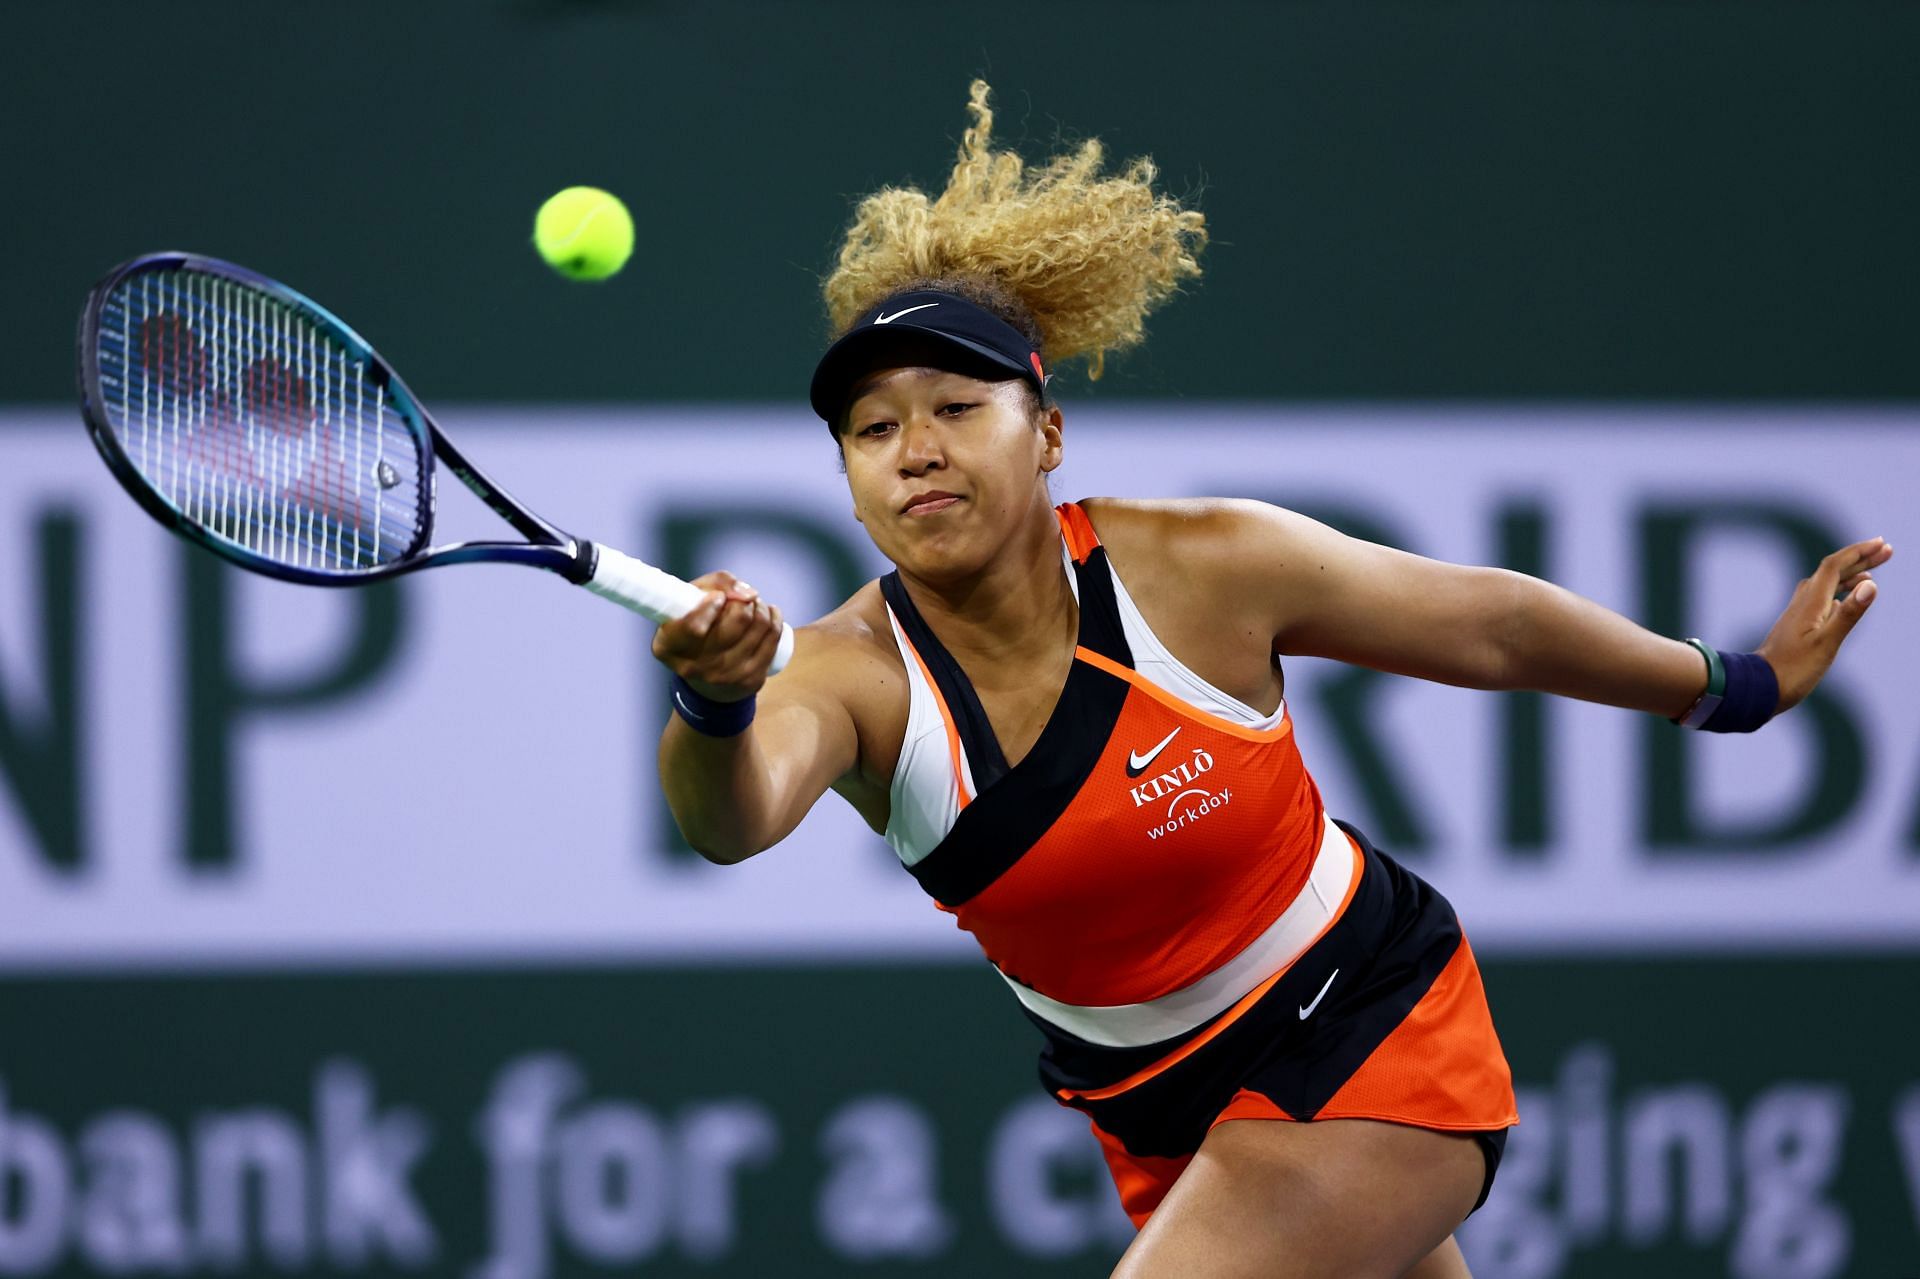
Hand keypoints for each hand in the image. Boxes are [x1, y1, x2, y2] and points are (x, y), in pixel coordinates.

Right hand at [651, 571, 785, 699]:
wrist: (707, 676)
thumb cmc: (696, 626)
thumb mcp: (690, 600)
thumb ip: (716, 583)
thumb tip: (749, 594)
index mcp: (670, 647)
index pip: (694, 628)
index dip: (710, 606)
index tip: (718, 597)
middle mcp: (697, 667)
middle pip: (736, 621)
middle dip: (742, 601)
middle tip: (739, 598)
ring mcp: (726, 677)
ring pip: (759, 625)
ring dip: (760, 606)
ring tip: (752, 603)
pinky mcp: (752, 680)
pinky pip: (773, 639)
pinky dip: (774, 618)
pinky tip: (769, 611)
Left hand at [1755, 537, 1891, 713]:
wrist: (1760, 687)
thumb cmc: (1793, 669)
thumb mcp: (1827, 643)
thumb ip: (1849, 614)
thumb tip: (1870, 584)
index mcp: (1810, 602)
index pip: (1834, 566)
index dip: (1858, 552)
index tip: (1881, 544)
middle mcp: (1803, 602)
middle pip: (1832, 572)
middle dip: (1860, 559)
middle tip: (1886, 550)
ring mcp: (1799, 613)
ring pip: (1826, 585)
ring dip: (1850, 575)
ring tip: (1872, 572)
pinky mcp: (1798, 625)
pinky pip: (1821, 599)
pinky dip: (1838, 593)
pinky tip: (1845, 600)